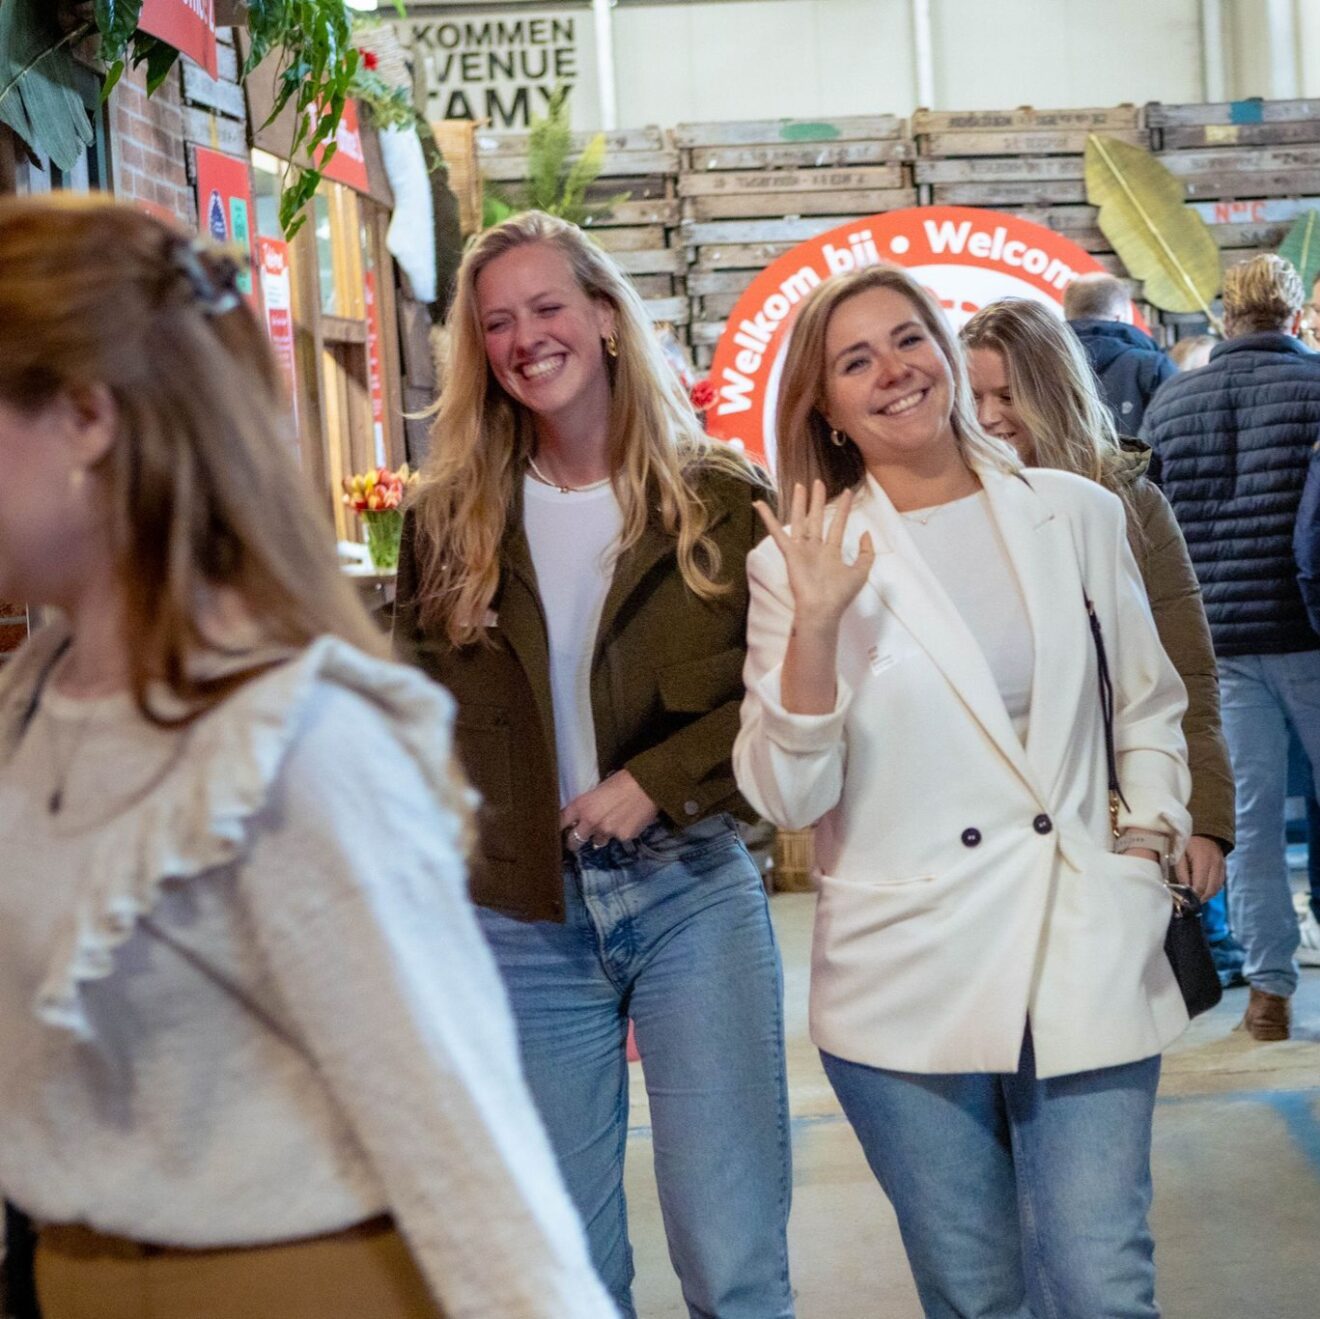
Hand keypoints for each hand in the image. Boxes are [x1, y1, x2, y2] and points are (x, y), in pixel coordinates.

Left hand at [561, 770, 658, 848]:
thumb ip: (588, 805)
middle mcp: (591, 822)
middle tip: (576, 841)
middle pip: (574, 841)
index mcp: (582, 806)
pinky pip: (618, 838)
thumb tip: (584, 817)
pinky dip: (621, 832)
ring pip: (598, 842)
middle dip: (574, 842)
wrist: (647, 784)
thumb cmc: (622, 780)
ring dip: (601, 836)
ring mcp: (607, 832)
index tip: (559, 831)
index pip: (561, 822)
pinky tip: (629, 820)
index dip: (559, 827)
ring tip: (611, 823)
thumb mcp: (598, 790)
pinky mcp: (623, 837)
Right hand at [754, 481, 874, 627]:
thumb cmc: (840, 595)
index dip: (843, 508)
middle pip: (816, 518)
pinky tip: (760, 505)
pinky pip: (777, 533)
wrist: (822, 609)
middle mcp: (815, 549)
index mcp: (831, 552)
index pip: (838, 524)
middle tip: (818, 482)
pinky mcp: (789, 553)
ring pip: (799, 521)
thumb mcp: (861, 572)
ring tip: (799, 485)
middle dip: (818, 501)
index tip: (847, 492)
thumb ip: (865, 552)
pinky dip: (768, 519)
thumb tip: (865, 533)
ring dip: (799, 503)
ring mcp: (801, 550)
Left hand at [1174, 834, 1225, 901]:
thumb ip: (1181, 871)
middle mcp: (1215, 865)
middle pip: (1210, 889)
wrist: (1205, 831)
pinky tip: (1203, 892)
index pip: (1200, 885)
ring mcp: (1222, 867)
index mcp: (1203, 861)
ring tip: (1195, 899)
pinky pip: (1219, 884)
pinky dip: (1212, 891)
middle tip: (1189, 903)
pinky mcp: (1224, 869)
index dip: (1193, 895)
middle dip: (1200, 898)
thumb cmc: (1188, 842)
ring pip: (1216, 889)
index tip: (1185, 901)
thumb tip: (1184, 888)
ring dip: (1206, 896)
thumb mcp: (1180, 854)